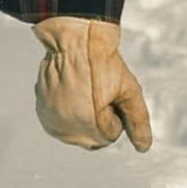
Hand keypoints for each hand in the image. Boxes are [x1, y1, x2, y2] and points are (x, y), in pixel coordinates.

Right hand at [31, 16, 152, 151]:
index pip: (113, 133)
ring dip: (84, 114)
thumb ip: (138, 122)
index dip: (116, 110)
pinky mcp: (42, 113)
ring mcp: (52, 122)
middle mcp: (67, 131)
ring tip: (84, 88)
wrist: (75, 39)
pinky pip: (62, 121)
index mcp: (91, 128)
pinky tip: (71, 89)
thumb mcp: (130, 91)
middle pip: (94, 137)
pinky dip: (69, 110)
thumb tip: (144, 148)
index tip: (110, 90)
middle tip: (97, 89)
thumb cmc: (105, 64)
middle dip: (100, 117)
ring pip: (78, 130)